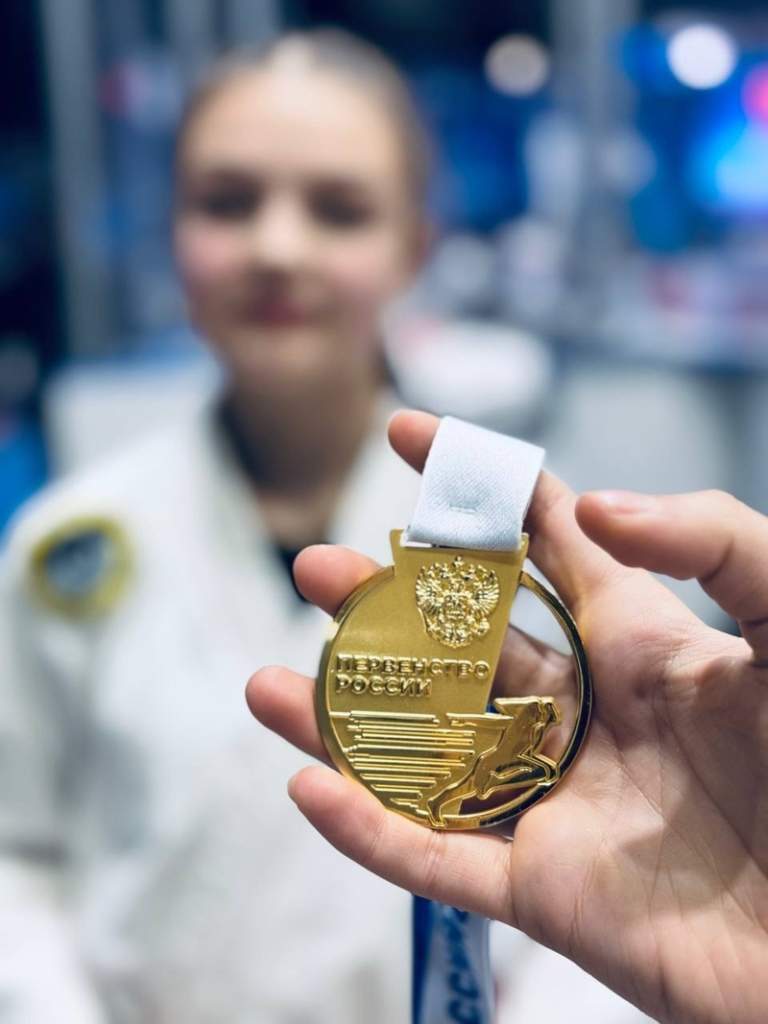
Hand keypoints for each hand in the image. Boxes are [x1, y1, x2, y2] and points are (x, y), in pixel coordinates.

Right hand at [247, 410, 767, 1023]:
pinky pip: (436, 857)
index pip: (537, 544)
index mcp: (635, 642)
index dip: (473, 488)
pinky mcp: (543, 891)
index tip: (407, 435)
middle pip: (454, 647)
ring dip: (343, 721)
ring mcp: (554, 800)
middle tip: (315, 569)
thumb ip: (713, 539)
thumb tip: (589, 505)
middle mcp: (581, 713)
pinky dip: (368, 831)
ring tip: (267, 686)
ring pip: (423, 753)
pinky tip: (308, 788)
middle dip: (379, 606)